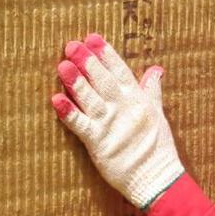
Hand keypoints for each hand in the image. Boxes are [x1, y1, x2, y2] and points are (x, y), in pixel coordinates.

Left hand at [51, 33, 184, 209]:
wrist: (156, 177)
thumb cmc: (158, 147)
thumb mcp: (159, 113)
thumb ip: (152, 90)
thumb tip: (156, 69)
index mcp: (137, 99)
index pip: (120, 71)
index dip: (105, 54)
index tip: (93, 38)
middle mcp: (122, 108)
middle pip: (102, 80)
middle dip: (86, 61)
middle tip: (72, 45)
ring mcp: (109, 124)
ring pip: (89, 98)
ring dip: (75, 81)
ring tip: (62, 65)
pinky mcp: (98, 143)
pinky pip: (80, 125)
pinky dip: (68, 112)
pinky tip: (55, 100)